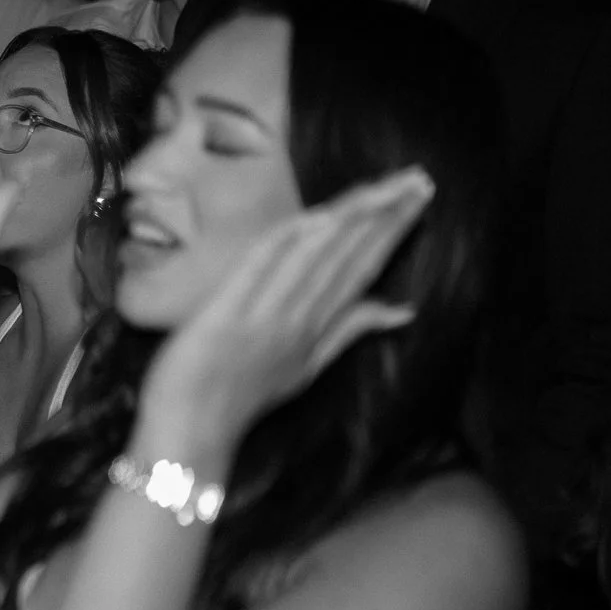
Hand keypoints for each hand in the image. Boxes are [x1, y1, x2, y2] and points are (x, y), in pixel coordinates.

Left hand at [141, 168, 433, 444]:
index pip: (363, 269)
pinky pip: (261, 271)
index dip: (392, 231)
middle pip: (347, 258)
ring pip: (315, 259)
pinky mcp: (227, 315)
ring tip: (382, 188)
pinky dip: (290, 244)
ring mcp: (264, 316)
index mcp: (316, 328)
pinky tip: (317, 217)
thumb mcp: (307, 367)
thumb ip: (350, 330)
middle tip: (417, 179)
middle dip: (384, 216)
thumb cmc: (243, 396)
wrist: (192, 430)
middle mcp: (298, 319)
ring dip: (350, 219)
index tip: (418, 195)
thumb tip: (404, 309)